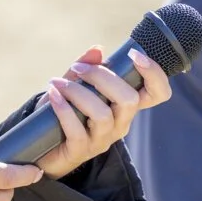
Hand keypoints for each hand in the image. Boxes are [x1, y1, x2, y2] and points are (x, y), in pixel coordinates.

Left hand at [35, 45, 172, 179]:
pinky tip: (53, 95)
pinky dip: (63, 109)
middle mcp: (120, 124)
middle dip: (102, 76)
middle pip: (129, 100)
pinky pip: (77, 131)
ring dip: (77, 92)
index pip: (157, 94)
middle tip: (78, 69)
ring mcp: (102, 139)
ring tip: (57, 83)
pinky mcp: (81, 151)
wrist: (44, 147)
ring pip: (102, 114)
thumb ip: (86, 69)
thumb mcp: (74, 87)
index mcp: (124, 107)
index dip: (154, 74)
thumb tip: (98, 49)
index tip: (134, 54)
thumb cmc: (63, 112)